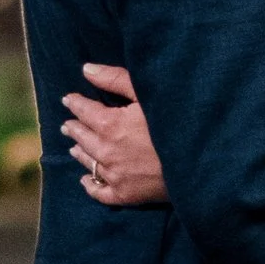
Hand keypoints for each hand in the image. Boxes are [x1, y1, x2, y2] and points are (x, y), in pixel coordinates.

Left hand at [61, 62, 167, 208]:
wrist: (196, 162)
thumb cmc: (174, 124)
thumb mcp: (146, 95)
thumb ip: (115, 80)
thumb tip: (86, 69)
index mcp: (109, 124)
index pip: (83, 111)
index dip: (75, 103)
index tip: (68, 100)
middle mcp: (105, 150)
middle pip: (81, 136)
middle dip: (74, 127)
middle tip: (68, 124)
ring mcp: (113, 175)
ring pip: (87, 162)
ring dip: (79, 151)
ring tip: (74, 147)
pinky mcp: (124, 194)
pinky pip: (98, 191)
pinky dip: (89, 184)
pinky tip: (86, 179)